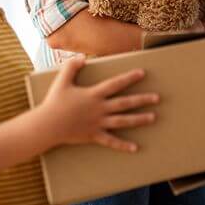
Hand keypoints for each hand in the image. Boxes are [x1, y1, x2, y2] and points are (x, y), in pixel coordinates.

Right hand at [42, 55, 158, 152]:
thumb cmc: (54, 102)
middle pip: (125, 103)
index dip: (129, 77)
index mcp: (93, 95)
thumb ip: (71, 67)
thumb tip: (81, 56)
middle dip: (142, 99)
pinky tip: (135, 148)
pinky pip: (111, 141)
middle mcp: (99, 109)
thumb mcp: (62, 81)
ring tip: (153, 117)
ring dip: (139, 119)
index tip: (142, 73)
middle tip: (157, 98)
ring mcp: (98, 123)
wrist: (47, 125)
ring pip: (123, 121)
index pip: (115, 84)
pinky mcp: (94, 136)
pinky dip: (123, 145)